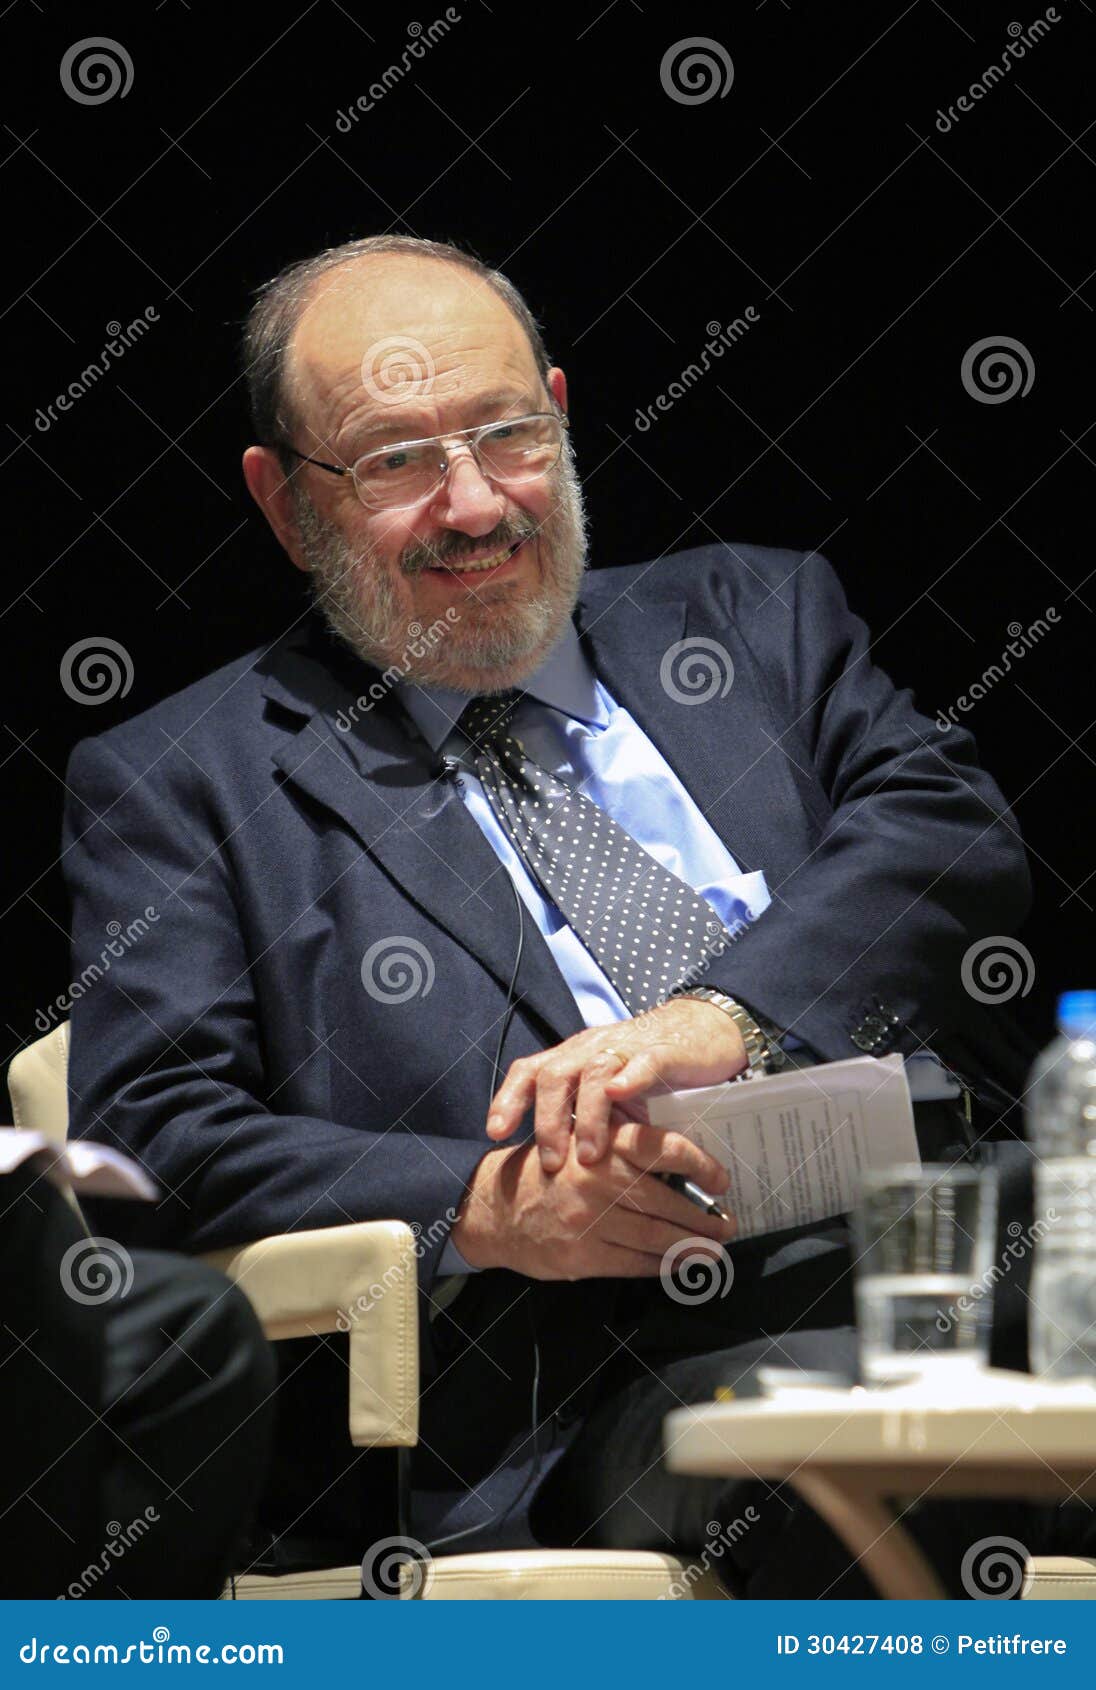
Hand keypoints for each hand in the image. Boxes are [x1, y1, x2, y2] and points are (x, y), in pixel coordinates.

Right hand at [451, 1113, 734, 1279]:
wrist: (493, 1207)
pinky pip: (636, 1264)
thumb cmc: (547, 1170)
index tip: (721, 1180)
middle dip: (704, 1218)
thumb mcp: (581, 1140)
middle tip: (726, 1224)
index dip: (702, 1166)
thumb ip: (623, 1145)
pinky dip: (662, 1266)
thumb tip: (683, 1166)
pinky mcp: (583, 1256)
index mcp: (603, 1142)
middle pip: (669, 1201)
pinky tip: (677, 1265)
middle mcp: (600, 1179)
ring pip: (658, 1238)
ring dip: (692, 1247)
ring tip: (712, 1249)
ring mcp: (591, 1220)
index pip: (666, 1148)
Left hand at [485, 997, 747, 1170]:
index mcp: (572, 1060)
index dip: (508, 1099)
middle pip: (555, 1075)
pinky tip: (621, 1094)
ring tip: (589, 1155)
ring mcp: (626, 1048)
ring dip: (588, 1114)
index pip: (529, 1072)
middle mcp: (591, 1050)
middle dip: (547, 1120)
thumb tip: (554, 1173)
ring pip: (594, 1072)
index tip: (495, 1134)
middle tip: (551, 1163)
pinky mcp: (663, 1051)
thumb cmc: (646, 1073)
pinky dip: (629, 1076)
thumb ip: (582, 1120)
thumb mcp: (608, 1100)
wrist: (699, 1034)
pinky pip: (642, 1061)